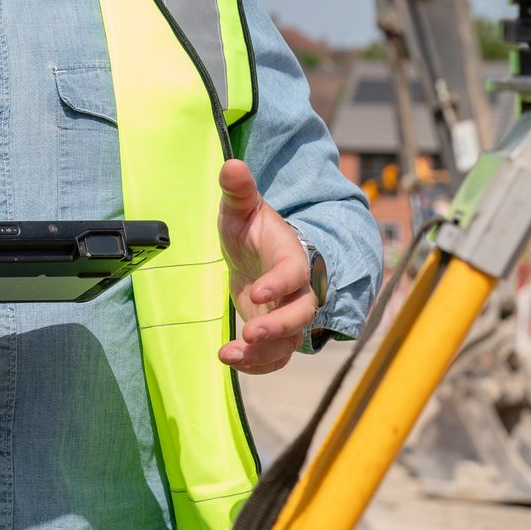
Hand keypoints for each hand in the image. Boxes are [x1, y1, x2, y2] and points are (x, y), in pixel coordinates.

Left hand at [216, 158, 316, 373]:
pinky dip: (257, 364)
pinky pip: (275, 356)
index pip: (294, 273)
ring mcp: (287, 313)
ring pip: (288, 341)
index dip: (279, 283)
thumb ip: (238, 190)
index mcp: (292, 257)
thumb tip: (232, 165)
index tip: (256, 292)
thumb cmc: (253, 227)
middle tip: (250, 333)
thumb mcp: (242, 207)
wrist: (259, 252)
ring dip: (262, 353)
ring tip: (229, 355)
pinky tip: (232, 361)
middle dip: (278, 326)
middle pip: (301, 314)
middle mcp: (298, 290)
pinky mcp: (275, 332)